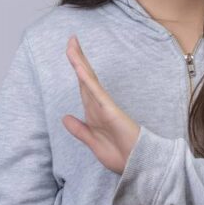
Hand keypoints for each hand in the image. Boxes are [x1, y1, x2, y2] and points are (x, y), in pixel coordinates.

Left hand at [62, 35, 140, 174]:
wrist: (138, 166)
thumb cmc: (121, 155)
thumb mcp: (92, 142)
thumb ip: (79, 129)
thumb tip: (64, 117)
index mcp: (94, 112)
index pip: (83, 87)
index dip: (76, 70)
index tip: (71, 53)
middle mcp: (99, 106)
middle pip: (85, 78)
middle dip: (78, 58)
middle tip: (71, 39)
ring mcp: (105, 107)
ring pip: (89, 80)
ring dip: (80, 62)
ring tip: (72, 45)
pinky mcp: (110, 111)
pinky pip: (96, 93)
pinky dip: (87, 80)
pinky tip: (79, 69)